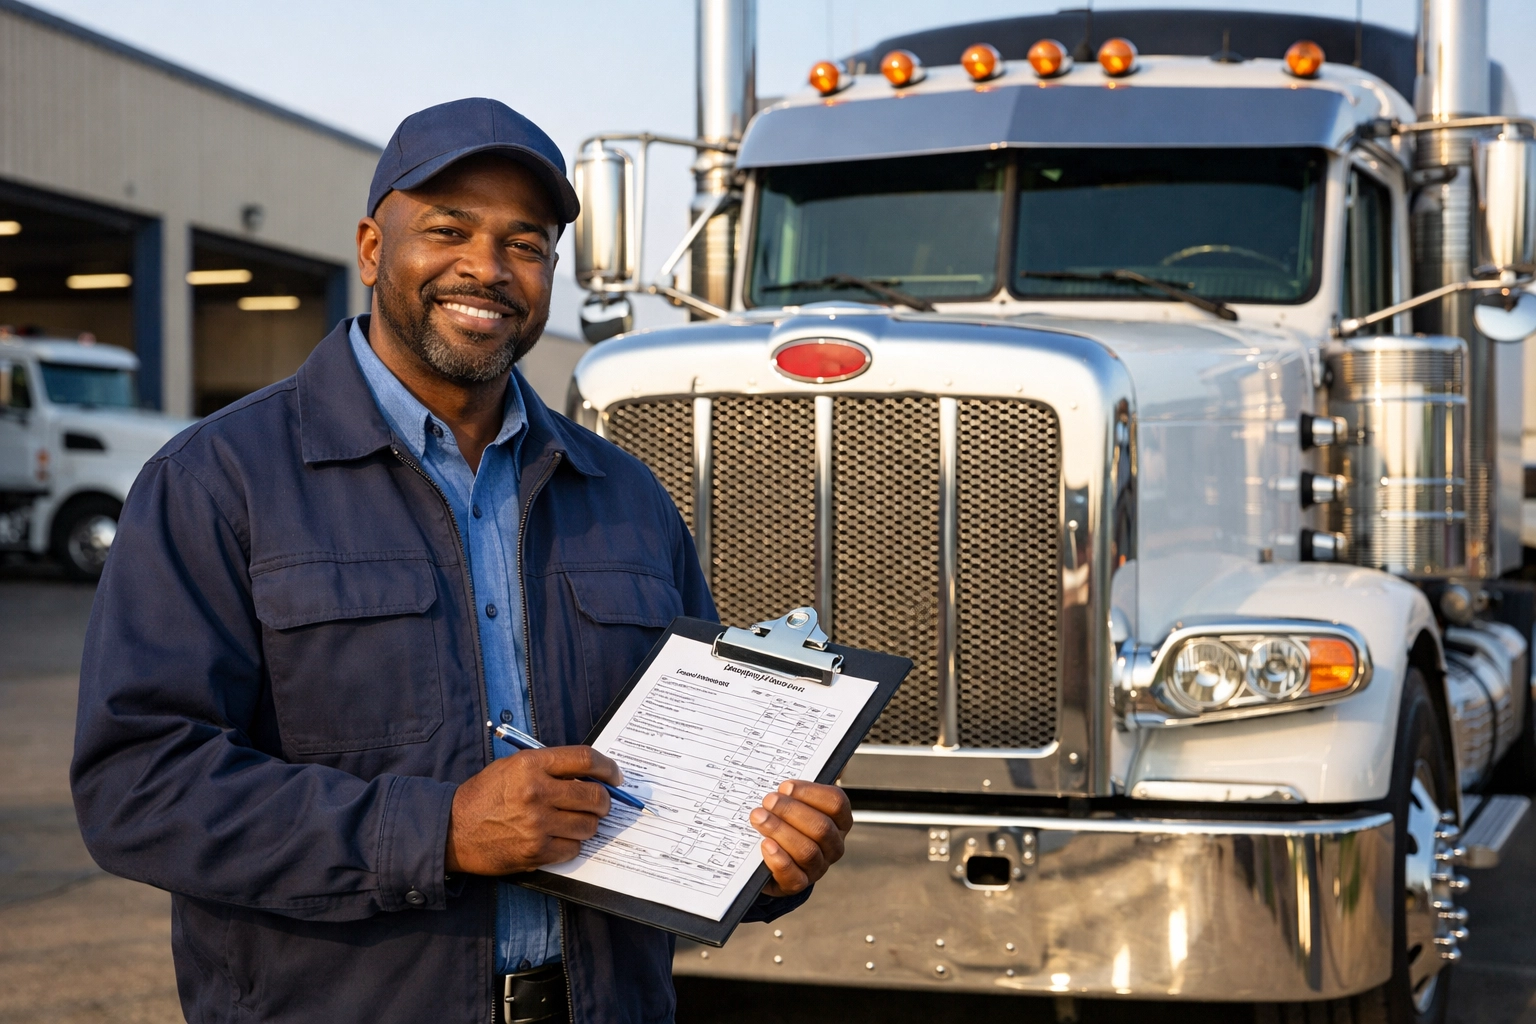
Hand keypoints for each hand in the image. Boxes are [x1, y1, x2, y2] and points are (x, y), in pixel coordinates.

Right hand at [444, 746, 620, 874]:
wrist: (452, 829)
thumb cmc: (484, 795)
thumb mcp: (513, 767)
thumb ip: (550, 768)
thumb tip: (590, 776)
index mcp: (531, 765)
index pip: (585, 759)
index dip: (608, 768)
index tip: (615, 776)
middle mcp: (536, 792)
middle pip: (594, 796)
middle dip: (604, 802)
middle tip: (600, 804)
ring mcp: (537, 824)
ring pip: (588, 826)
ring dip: (588, 825)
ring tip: (574, 821)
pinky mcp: (535, 851)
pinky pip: (573, 849)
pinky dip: (571, 844)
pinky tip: (558, 838)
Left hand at [748, 780, 852, 896]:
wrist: (772, 859)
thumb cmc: (788, 823)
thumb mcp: (799, 801)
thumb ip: (811, 783)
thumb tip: (838, 763)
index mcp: (839, 820)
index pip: (836, 803)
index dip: (811, 793)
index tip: (786, 786)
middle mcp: (833, 844)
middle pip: (821, 827)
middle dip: (791, 811)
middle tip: (767, 801)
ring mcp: (818, 866)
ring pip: (807, 851)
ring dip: (780, 831)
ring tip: (758, 818)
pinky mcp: (798, 883)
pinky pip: (794, 876)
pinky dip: (779, 860)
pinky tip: (765, 845)